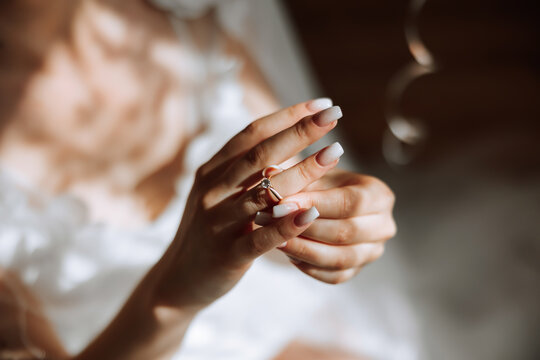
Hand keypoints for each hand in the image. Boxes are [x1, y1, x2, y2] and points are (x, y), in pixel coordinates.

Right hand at [152, 99, 344, 309]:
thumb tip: (286, 139)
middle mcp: (212, 191)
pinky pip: (260, 237)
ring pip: (263, 192)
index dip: (288, 116)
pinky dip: (287, 224)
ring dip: (302, 171)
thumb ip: (242, 170)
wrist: (177, 280)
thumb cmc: (208, 231)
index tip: (322, 104)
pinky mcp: (227, 254)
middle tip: (335, 115)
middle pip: (260, 155)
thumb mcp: (217, 194)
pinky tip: (312, 212)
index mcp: (212, 171)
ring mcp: (217, 223)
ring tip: (335, 153)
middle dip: (300, 132)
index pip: (252, 134)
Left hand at [263, 168, 395, 283]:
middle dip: (305, 228)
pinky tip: (287, 252)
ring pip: (339, 258)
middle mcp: (384, 225)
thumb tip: (270, 172)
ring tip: (275, 238)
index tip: (282, 203)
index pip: (350, 202)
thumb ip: (295, 175)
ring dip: (303, 249)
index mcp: (380, 195)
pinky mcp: (357, 270)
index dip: (315, 204)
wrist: (326, 204)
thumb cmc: (320, 184)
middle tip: (271, 222)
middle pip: (345, 232)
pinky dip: (308, 265)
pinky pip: (332, 275)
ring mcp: (373, 252)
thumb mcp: (312, 174)